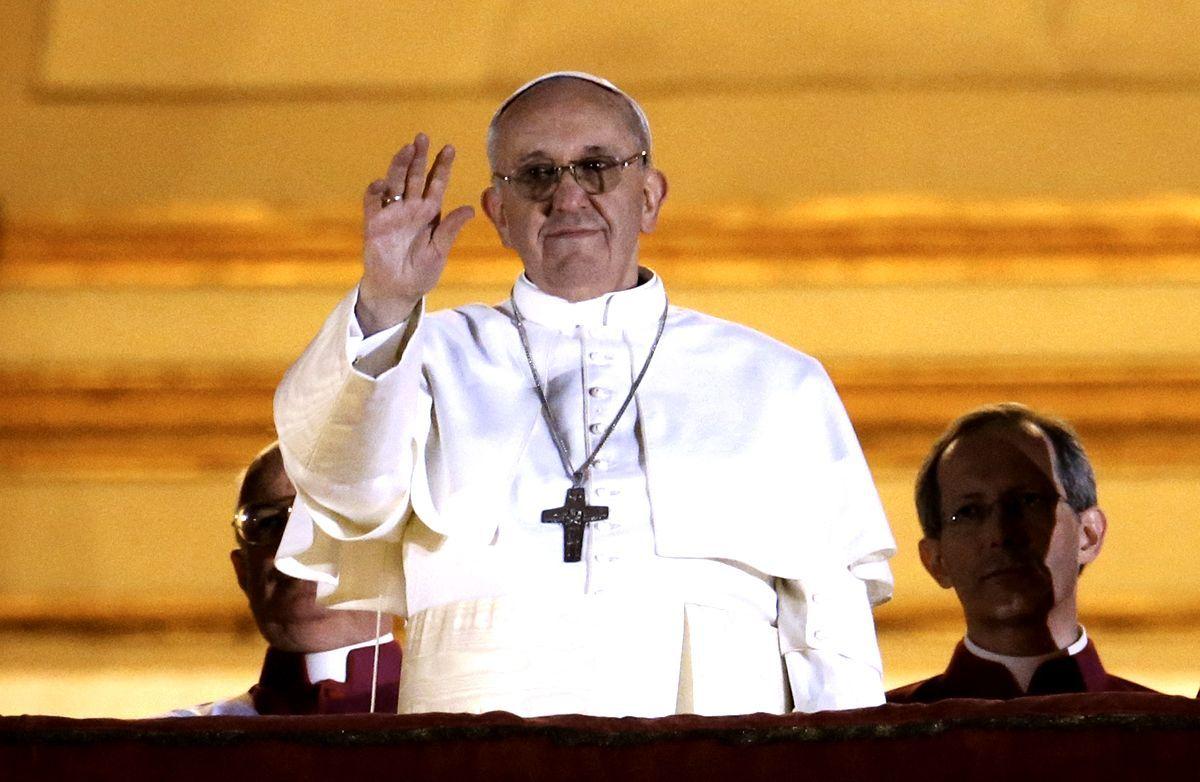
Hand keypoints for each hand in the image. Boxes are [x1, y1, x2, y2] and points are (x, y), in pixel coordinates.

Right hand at [356, 133, 474, 335]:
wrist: (398, 290)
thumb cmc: (421, 272)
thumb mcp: (440, 251)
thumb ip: (450, 229)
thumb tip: (470, 208)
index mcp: (429, 213)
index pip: (436, 184)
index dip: (441, 166)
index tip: (449, 148)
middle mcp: (410, 208)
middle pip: (414, 177)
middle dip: (418, 157)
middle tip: (422, 137)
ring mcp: (392, 214)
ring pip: (395, 183)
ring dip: (399, 166)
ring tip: (406, 149)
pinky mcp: (375, 225)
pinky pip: (373, 204)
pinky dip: (376, 192)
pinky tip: (382, 183)